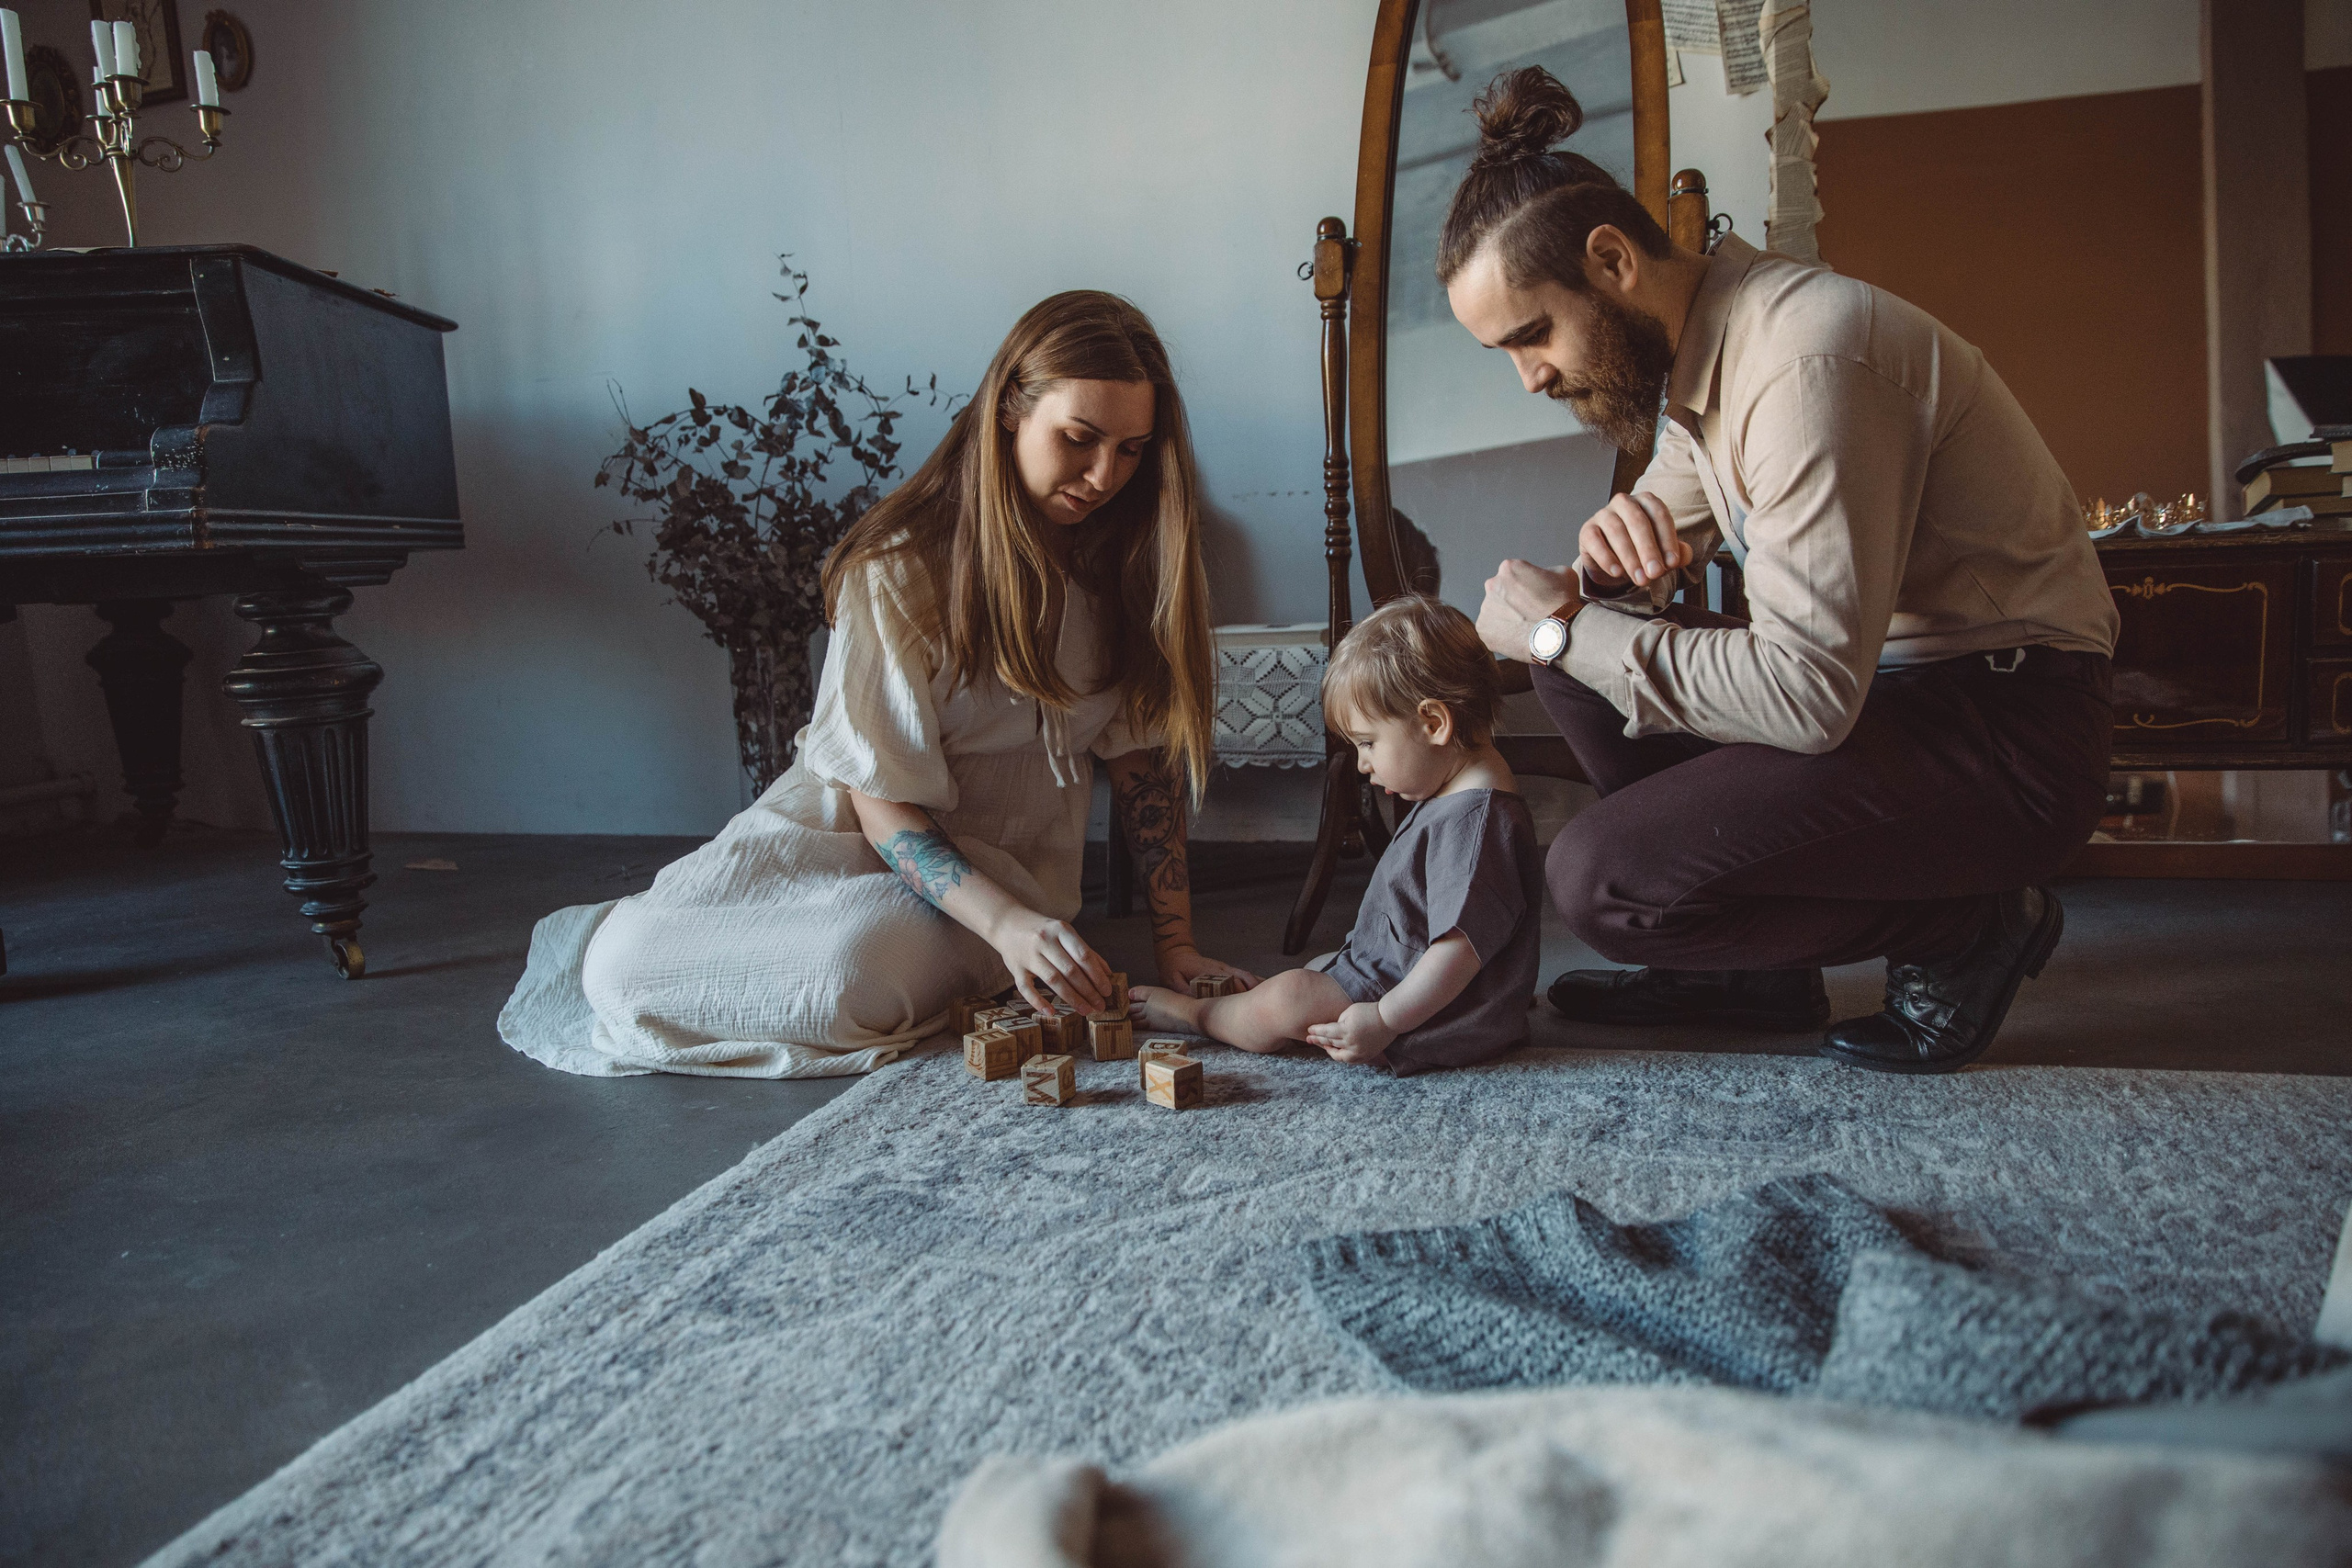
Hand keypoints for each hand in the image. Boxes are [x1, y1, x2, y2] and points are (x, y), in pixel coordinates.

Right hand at [990, 908, 1111, 1014]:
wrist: (1007, 923)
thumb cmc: (1043, 931)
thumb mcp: (1065, 933)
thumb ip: (1085, 951)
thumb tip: (1107, 973)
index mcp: (1061, 930)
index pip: (1083, 955)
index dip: (1097, 975)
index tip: (1107, 991)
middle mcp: (1045, 941)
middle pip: (1070, 970)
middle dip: (1088, 991)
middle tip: (1100, 1005)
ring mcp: (1028, 955)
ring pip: (1053, 979)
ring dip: (1072, 998)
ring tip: (1085, 1010)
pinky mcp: (1015, 968)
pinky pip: (1026, 988)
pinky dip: (1038, 1001)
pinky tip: (1051, 1011)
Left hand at [1156, 943, 1261, 995]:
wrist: (1177, 953)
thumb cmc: (1174, 969)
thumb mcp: (1173, 980)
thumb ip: (1183, 990)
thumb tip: (1195, 1002)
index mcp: (1208, 972)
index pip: (1228, 982)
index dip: (1238, 992)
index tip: (1247, 1005)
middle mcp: (1221, 969)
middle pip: (1242, 980)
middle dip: (1252, 993)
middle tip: (1263, 1008)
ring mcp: (1226, 968)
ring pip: (1246, 976)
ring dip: (1257, 987)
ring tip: (1269, 1000)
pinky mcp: (1228, 970)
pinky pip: (1245, 975)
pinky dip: (1255, 982)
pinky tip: (1265, 990)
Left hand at [1306, 1000, 1396, 1063]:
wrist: (1389, 1019)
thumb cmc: (1369, 1011)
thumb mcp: (1350, 1012)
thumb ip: (1339, 1022)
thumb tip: (1332, 1031)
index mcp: (1346, 1030)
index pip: (1326, 1032)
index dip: (1316, 1031)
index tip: (1309, 1030)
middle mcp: (1351, 1044)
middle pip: (1330, 1043)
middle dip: (1318, 1041)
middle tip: (1309, 1039)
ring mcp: (1359, 1052)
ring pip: (1338, 1055)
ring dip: (1328, 1050)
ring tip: (1322, 1045)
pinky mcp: (1365, 1056)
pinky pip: (1349, 1060)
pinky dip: (1341, 1056)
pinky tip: (1336, 1051)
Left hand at [1477, 559, 1579, 662]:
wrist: (1558, 634)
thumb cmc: (1562, 604)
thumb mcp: (1564, 574)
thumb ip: (1546, 572)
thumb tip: (1542, 578)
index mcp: (1509, 568)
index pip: (1513, 575)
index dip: (1525, 586)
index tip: (1533, 597)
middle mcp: (1492, 585)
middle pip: (1500, 592)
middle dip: (1512, 601)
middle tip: (1528, 612)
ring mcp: (1486, 608)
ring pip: (1495, 611)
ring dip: (1506, 617)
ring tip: (1524, 627)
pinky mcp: (1483, 629)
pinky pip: (1491, 630)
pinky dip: (1501, 634)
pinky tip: (1517, 636)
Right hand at [1578, 492, 1690, 588]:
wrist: (1613, 560)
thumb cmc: (1642, 550)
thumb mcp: (1662, 552)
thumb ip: (1677, 553)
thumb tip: (1685, 556)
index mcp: (1646, 501)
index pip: (1659, 515)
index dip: (1667, 539)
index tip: (1673, 563)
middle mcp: (1624, 502)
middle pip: (1638, 522)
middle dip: (1648, 550)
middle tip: (1656, 574)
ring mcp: (1603, 514)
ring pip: (1616, 531)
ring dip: (1630, 557)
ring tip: (1640, 579)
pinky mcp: (1587, 530)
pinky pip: (1595, 541)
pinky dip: (1606, 558)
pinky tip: (1617, 572)